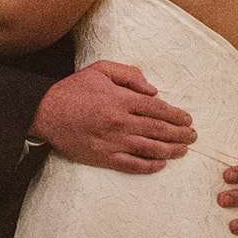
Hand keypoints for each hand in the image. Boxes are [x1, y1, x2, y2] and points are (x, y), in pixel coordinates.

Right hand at [31, 61, 197, 175]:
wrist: (45, 112)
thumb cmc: (73, 89)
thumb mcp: (101, 70)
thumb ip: (129, 75)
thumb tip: (153, 90)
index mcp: (122, 100)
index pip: (158, 109)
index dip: (176, 115)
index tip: (188, 119)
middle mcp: (121, 123)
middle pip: (158, 130)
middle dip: (179, 134)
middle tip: (193, 137)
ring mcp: (112, 142)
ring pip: (149, 149)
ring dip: (170, 151)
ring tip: (184, 151)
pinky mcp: (103, 158)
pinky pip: (131, 165)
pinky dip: (148, 167)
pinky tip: (161, 165)